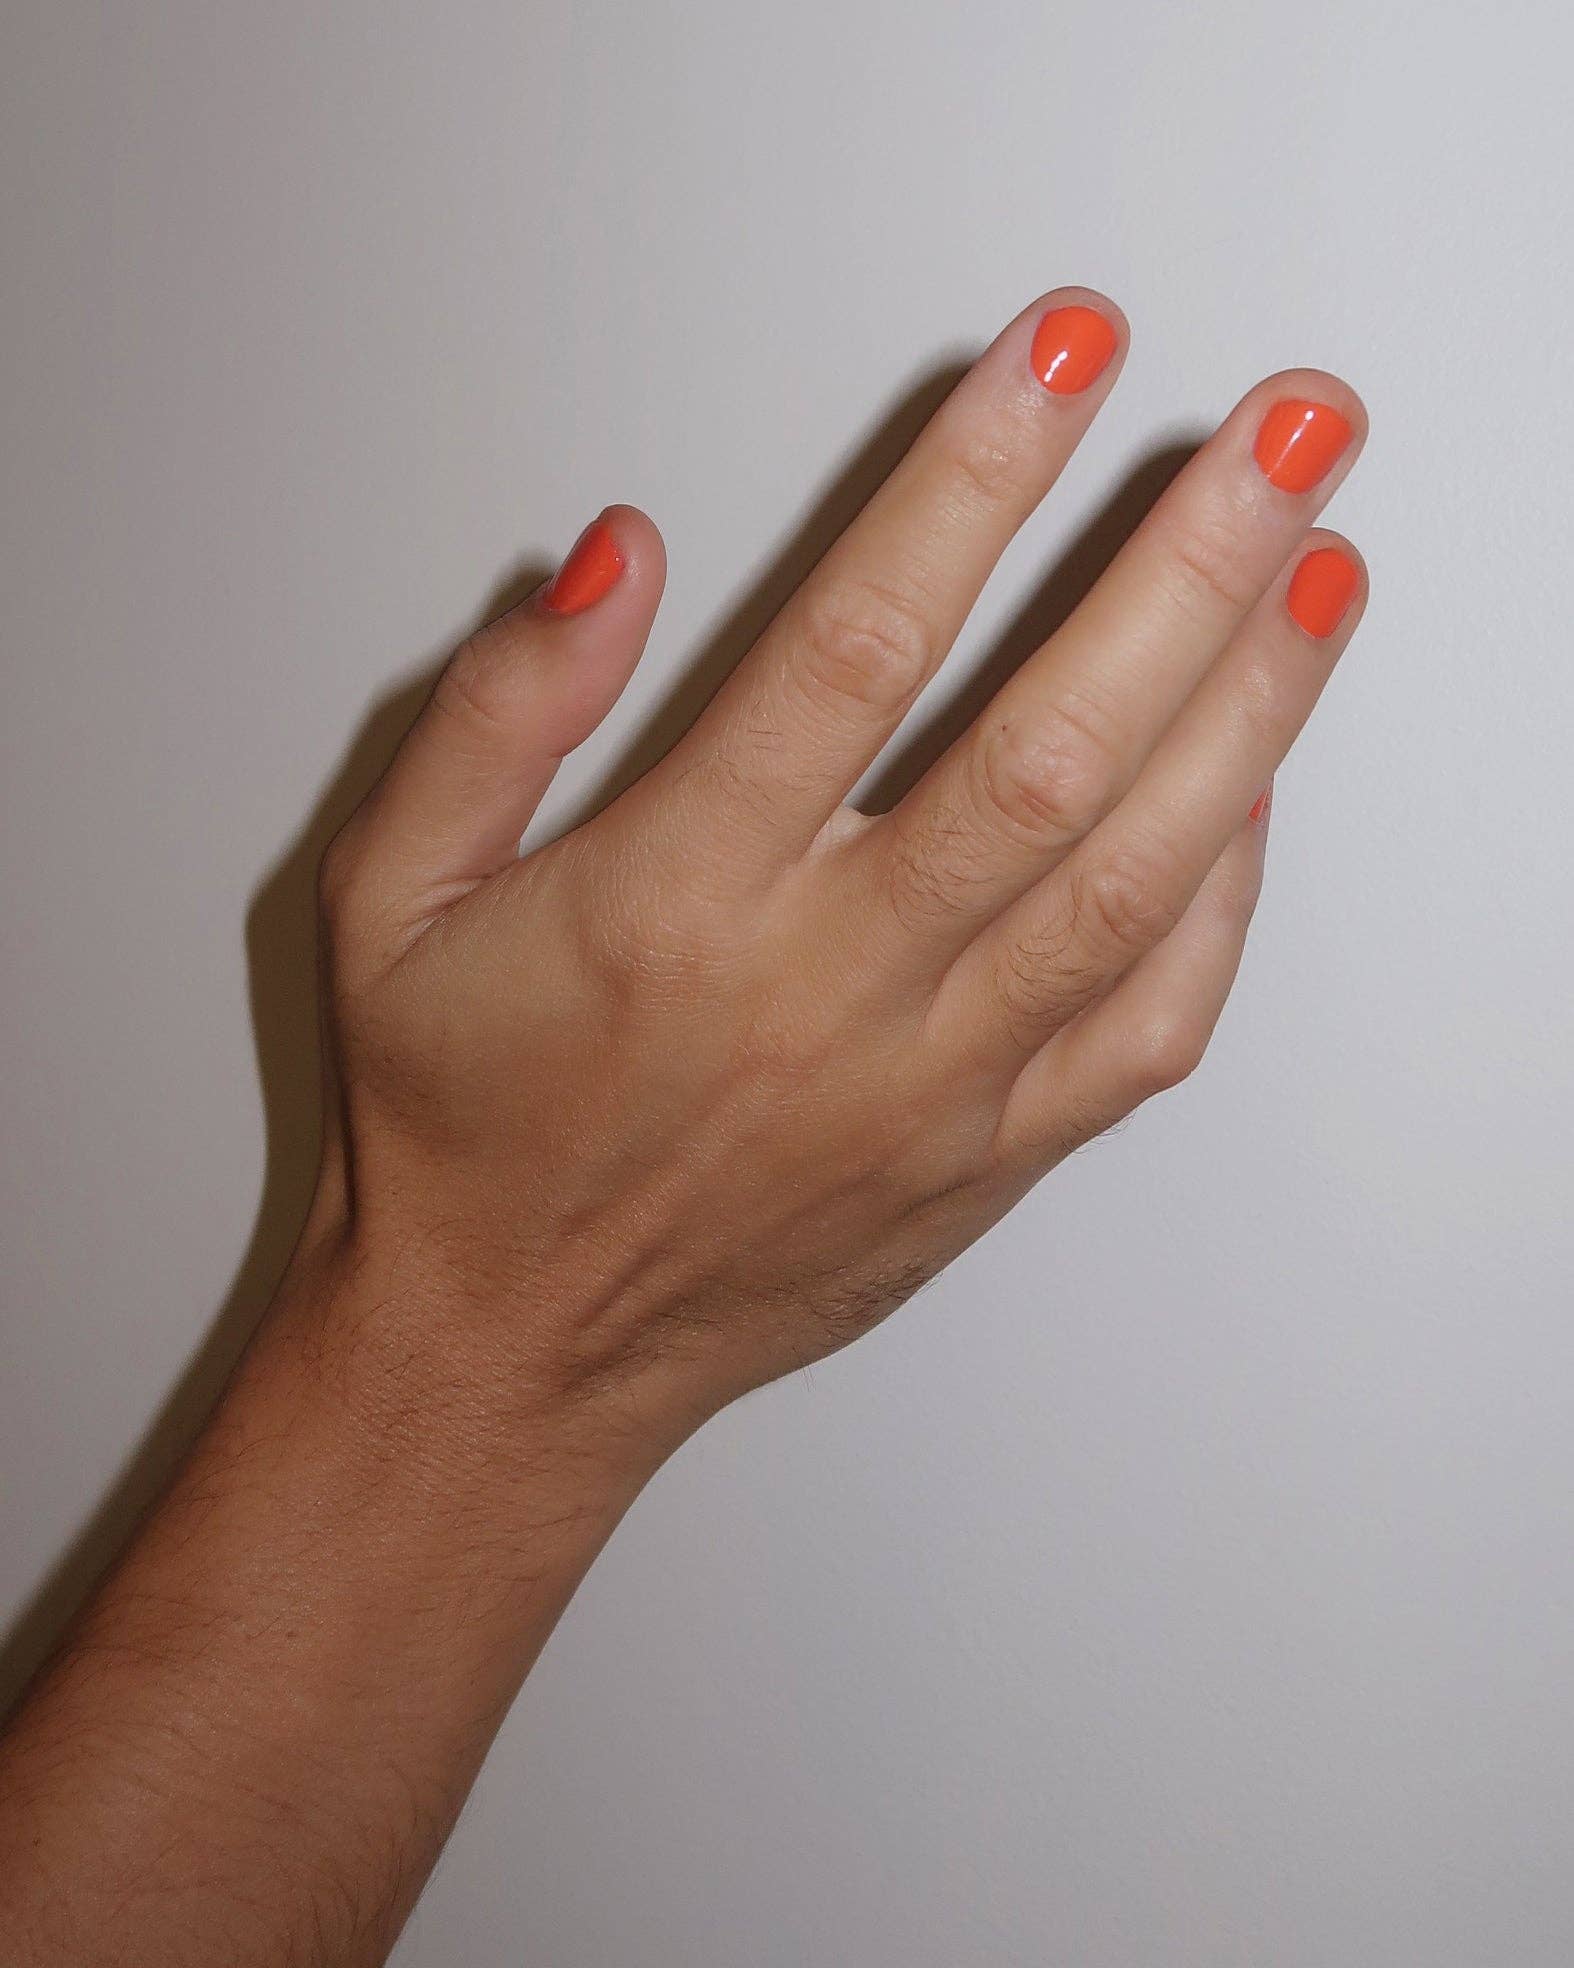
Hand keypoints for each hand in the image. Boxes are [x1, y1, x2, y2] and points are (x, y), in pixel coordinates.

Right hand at [311, 288, 1365, 1472]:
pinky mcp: (984, 1162)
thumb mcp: (387, 895)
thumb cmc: (459, 1120)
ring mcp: (927, 1089)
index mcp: (673, 902)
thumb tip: (620, 559)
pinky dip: (1224, 902)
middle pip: (1049, 752)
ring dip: (1249, 714)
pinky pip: (1146, 1030)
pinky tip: (1260, 790)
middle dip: (1188, 571)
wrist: (514, 1352)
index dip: (972, 480)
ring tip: (1325, 569)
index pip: (855, 646)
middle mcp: (823, 993)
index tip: (1062, 356)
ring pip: (1131, 883)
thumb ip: (495, 715)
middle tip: (1292, 434)